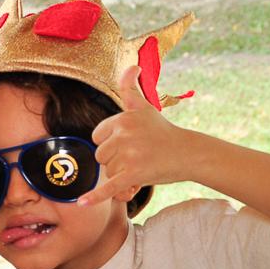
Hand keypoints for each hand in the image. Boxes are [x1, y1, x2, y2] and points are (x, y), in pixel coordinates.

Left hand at [77, 65, 194, 206]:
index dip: (111, 143)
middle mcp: (124, 134)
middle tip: (138, 156)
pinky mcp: (134, 174)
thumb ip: (131, 87)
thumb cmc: (163, 131)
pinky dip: (96, 197)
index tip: (129, 142)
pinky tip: (82, 204)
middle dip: (116, 160)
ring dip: (120, 174)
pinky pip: (109, 187)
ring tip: (141, 166)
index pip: (97, 137)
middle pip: (101, 156)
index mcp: (122, 118)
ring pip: (108, 172)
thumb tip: (132, 65)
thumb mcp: (144, 106)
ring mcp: (129, 155)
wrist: (188, 152)